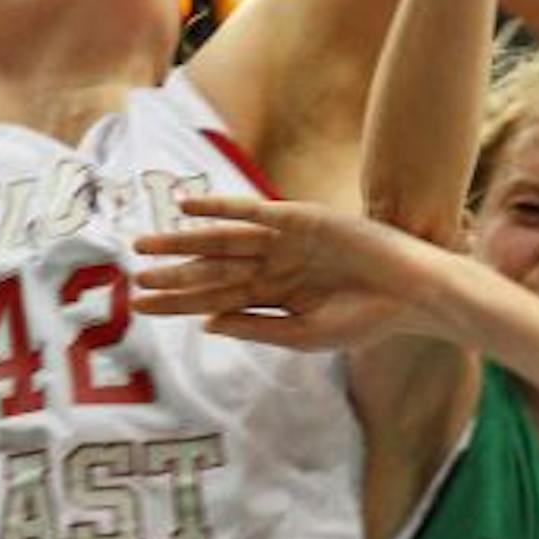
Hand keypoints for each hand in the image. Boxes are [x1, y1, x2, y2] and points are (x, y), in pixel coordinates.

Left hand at [135, 199, 443, 354]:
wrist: (406, 292)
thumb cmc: (364, 320)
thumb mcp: (302, 334)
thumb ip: (254, 326)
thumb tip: (204, 324)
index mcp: (273, 298)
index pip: (213, 300)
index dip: (176, 302)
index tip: (140, 306)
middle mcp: (271, 267)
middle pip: (210, 270)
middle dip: (171, 274)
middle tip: (132, 276)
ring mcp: (282, 241)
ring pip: (221, 242)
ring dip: (183, 241)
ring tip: (144, 244)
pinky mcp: (295, 218)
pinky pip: (249, 211)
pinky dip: (218, 207)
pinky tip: (187, 205)